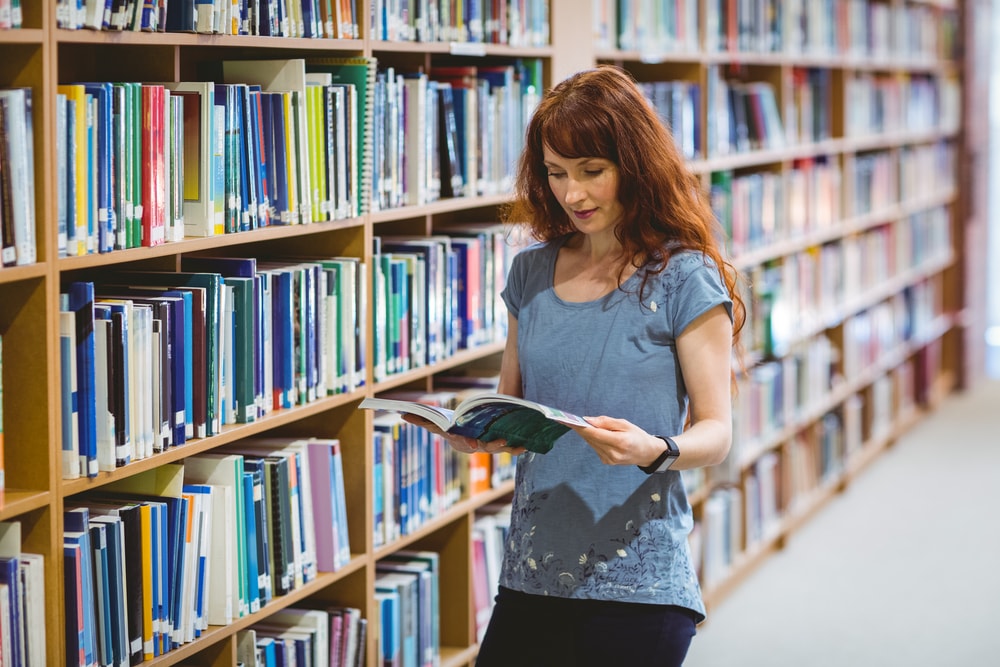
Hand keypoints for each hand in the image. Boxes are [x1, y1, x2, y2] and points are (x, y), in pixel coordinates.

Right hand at [401, 414, 525, 455]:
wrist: (468, 435)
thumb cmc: (452, 428)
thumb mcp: (436, 424)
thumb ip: (422, 420)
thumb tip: (402, 414)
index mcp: (461, 441)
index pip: (463, 443)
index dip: (469, 444)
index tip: (473, 444)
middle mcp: (476, 446)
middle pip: (485, 447)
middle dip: (494, 444)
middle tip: (503, 440)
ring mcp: (489, 447)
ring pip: (501, 449)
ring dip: (510, 447)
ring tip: (519, 442)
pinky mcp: (501, 445)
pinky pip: (511, 449)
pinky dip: (518, 447)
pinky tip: (526, 444)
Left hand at [571, 416, 665, 467]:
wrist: (646, 453)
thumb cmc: (637, 435)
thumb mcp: (625, 424)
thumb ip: (606, 422)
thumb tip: (588, 420)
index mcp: (621, 442)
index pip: (596, 434)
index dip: (582, 427)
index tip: (570, 420)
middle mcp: (614, 453)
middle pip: (591, 439)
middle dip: (580, 429)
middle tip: (567, 419)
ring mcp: (610, 460)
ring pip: (592, 443)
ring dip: (585, 434)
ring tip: (577, 424)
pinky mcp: (607, 462)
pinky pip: (595, 448)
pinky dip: (593, 440)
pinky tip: (592, 433)